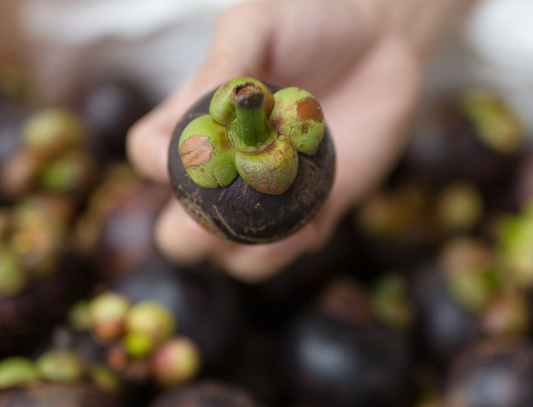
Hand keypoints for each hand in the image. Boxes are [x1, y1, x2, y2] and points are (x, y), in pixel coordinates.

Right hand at [128, 0, 441, 282]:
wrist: (383, 40)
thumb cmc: (312, 22)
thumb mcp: (258, 25)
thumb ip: (226, 62)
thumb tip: (202, 110)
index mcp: (198, 125)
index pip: (149, 156)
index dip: (154, 164)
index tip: (180, 155)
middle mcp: (227, 171)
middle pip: (179, 230)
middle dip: (188, 235)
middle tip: (220, 212)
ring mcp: (270, 197)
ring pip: (235, 257)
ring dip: (245, 254)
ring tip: (274, 230)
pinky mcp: (317, 210)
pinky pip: (295, 249)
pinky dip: (296, 247)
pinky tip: (311, 223)